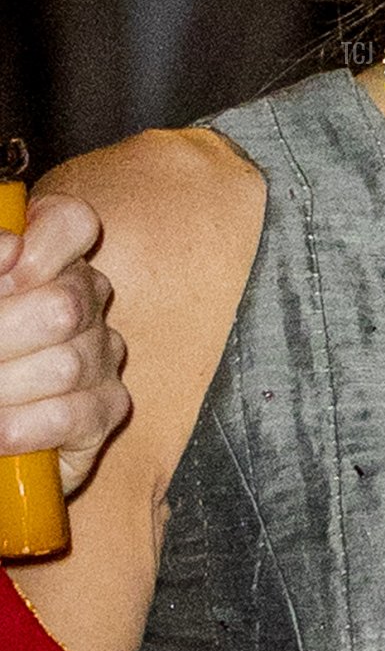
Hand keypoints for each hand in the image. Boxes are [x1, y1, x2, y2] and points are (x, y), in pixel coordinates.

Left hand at [0, 194, 128, 496]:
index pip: (72, 223)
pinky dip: (24, 427)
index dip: (41, 248)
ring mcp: (102, 352)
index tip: (4, 279)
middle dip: (4, 337)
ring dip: (6, 388)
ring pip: (66, 366)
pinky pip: (74, 414)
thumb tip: (8, 250)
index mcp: (47, 258)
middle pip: (64, 305)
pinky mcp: (108, 406)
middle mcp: (84, 297)